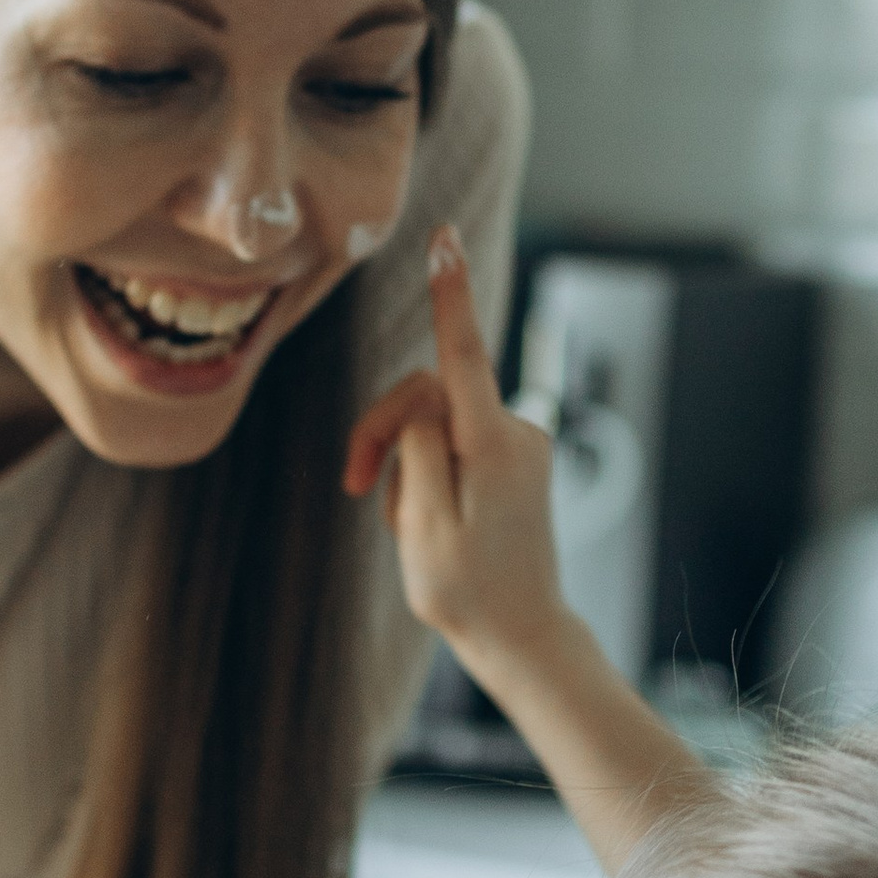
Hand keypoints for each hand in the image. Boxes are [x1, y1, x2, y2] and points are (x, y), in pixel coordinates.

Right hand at [344, 226, 567, 695]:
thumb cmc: (469, 591)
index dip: (449, 294)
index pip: (463, 355)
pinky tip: (429, 523)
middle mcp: (515, 434)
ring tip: (406, 527)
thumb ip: (416, 450)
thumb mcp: (423, 525)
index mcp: (494, 446)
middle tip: (356, 489)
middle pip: (426, 395)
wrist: (522, 636)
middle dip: (383, 434)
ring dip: (404, 469)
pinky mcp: (512, 461)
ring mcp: (518, 446)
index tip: (444, 241)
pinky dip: (426, 478)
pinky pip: (451, 446)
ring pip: (433, 426)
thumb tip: (424, 403)